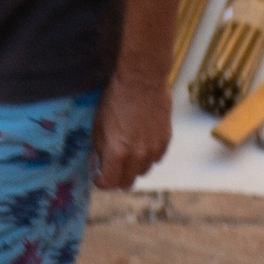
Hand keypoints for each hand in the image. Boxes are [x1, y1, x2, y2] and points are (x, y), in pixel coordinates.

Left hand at [96, 73, 170, 192]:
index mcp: (118, 152)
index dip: (101, 181)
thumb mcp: (98, 124)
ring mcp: (154, 150)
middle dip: (116, 177)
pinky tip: (141, 142)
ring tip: (127, 151)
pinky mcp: (165, 141)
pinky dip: (147, 156)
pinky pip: (156, 159)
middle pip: (127, 183)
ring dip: (133, 167)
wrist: (142, 80)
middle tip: (111, 166)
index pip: (109, 183)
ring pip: (143, 172)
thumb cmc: (116, 99)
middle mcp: (138, 155)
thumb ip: (100, 149)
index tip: (98, 175)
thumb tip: (100, 163)